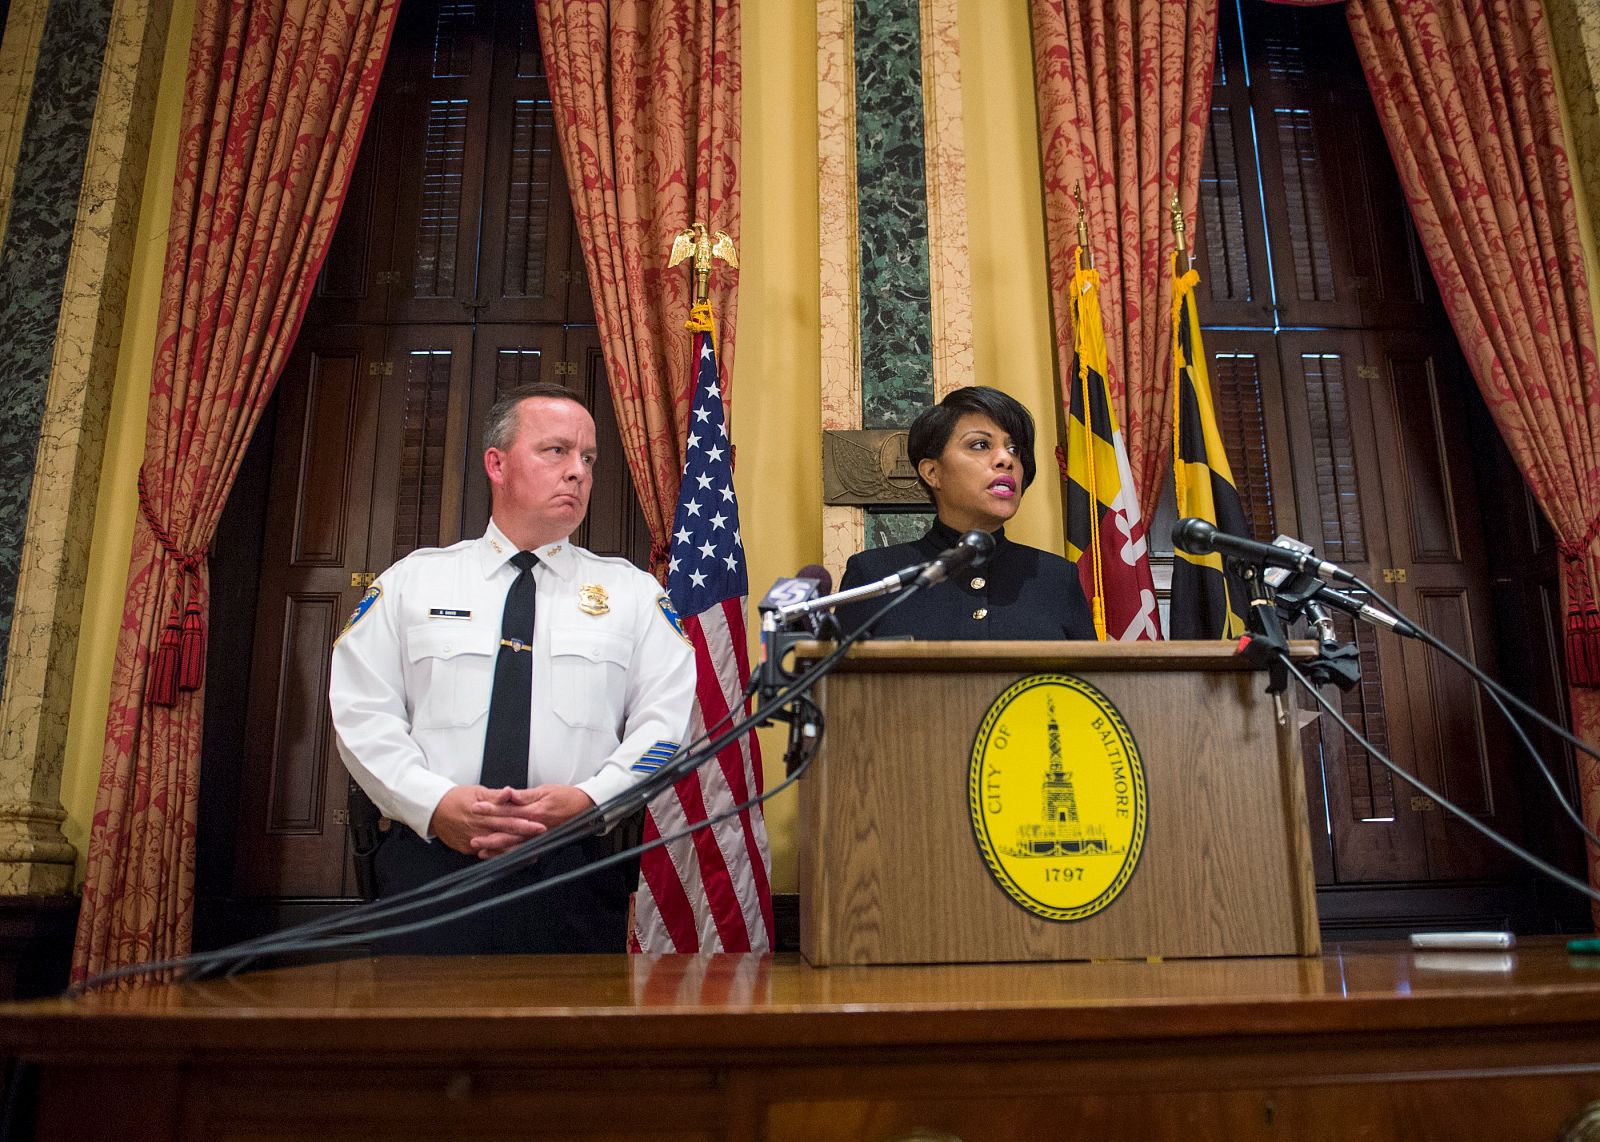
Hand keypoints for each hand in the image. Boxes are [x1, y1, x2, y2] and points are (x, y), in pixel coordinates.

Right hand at [428, 783, 547, 856]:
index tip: (538, 824)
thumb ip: (495, 795)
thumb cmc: (456, 799)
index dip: (524, 821)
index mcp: (483, 812)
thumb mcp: (476, 791)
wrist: (434, 810)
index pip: (508, 817)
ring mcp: (473, 840)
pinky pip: (487, 854)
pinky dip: (500, 856)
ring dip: (515, 849)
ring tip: (532, 851)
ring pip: (498, 846)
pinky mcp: (468, 848)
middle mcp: (479, 827)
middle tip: (540, 837)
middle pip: (505, 832)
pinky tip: (514, 857)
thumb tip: (510, 792)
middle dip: (524, 836)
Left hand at [464, 784, 595, 859]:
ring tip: (482, 851)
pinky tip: (502, 858)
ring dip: (498, 850)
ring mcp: (539, 837)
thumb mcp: (545, 790)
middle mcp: (535, 827)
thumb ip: (524, 795)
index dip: (491, 809)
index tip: (477, 808)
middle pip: (508, 832)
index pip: (507, 810)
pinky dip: (512, 856)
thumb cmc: (566, 797)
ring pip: (515, 846)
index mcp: (534, 811)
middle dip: (489, 835)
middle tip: (473, 838)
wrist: (586, 808)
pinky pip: (525, 852)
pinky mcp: (542, 842)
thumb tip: (507, 793)